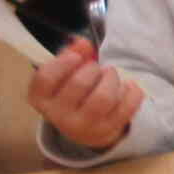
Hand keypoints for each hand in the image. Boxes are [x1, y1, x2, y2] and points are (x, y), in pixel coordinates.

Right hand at [27, 38, 141, 150]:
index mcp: (41, 98)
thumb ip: (71, 55)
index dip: (63, 63)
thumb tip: (83, 42)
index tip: (77, 57)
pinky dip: (132, 93)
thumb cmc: (72, 93)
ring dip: (112, 79)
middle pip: (79, 83)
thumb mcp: (64, 75)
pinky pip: (125, 109)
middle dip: (92, 69)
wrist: (85, 128)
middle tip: (96, 68)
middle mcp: (58, 115)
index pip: (46, 78)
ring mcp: (83, 126)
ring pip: (104, 97)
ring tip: (111, 74)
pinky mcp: (107, 131)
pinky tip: (130, 86)